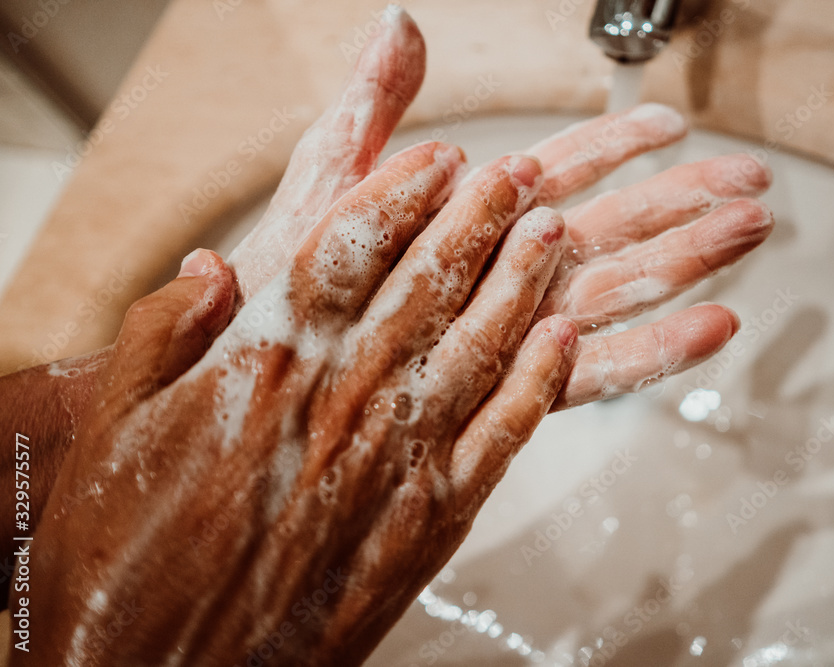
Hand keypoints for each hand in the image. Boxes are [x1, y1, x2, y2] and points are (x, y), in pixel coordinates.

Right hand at [29, 137, 579, 663]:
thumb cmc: (129, 560)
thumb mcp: (107, 432)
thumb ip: (160, 337)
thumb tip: (210, 269)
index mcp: (261, 368)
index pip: (346, 253)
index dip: (399, 196)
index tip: (439, 156)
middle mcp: (340, 402)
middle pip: (426, 286)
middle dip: (477, 221)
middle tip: (515, 175)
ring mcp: (394, 462)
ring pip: (475, 348)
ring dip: (520, 284)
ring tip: (551, 232)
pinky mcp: (429, 523)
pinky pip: (498, 438)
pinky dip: (538, 385)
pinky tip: (563, 340)